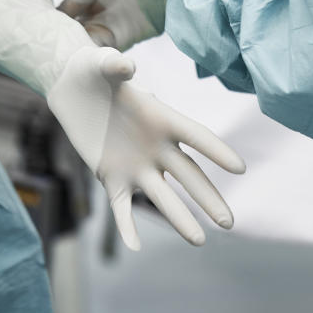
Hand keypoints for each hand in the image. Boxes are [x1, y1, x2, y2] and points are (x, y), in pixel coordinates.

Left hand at [0, 0, 244, 248]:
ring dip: (180, 218)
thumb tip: (126, 65)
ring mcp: (135, 165)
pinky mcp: (111, 177)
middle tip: (229, 222)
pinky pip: (121, 207)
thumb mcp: (100, 63)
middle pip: (189, 175)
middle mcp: (156, 146)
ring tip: (200, 242)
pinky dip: (127, 227)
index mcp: (162, 118)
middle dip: (208, 198)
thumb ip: (114, 64)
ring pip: (162, 197)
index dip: (216, 150)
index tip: (239, 168)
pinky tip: (135, 248)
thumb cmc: (93, 70)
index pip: (196, 136)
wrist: (73, 89)